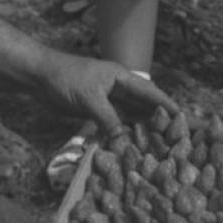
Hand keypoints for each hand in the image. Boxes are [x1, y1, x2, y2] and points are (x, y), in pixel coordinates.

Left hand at [37, 52, 178, 136]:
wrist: (40, 77)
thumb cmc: (66, 79)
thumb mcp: (90, 99)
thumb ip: (108, 118)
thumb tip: (125, 140)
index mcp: (121, 77)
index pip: (149, 92)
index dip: (166, 105)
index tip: (183, 117)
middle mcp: (117, 88)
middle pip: (143, 105)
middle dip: (158, 119)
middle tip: (174, 136)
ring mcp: (106, 100)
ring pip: (129, 115)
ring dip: (141, 128)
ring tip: (157, 145)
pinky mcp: (95, 110)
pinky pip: (114, 123)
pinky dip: (123, 133)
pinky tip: (130, 146)